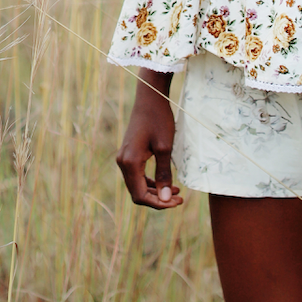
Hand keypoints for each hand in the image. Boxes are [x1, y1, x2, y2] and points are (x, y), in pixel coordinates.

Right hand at [116, 70, 182, 210]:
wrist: (150, 97)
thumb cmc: (159, 120)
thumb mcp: (165, 148)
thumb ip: (164, 175)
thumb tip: (166, 199)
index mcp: (129, 163)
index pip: (140, 195)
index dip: (159, 203)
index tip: (177, 202)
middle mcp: (123, 162)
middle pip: (137, 192)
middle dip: (158, 199)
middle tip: (179, 199)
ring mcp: (124, 157)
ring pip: (137, 184)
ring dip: (155, 191)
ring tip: (176, 192)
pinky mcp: (129, 152)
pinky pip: (137, 174)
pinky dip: (150, 181)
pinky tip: (166, 182)